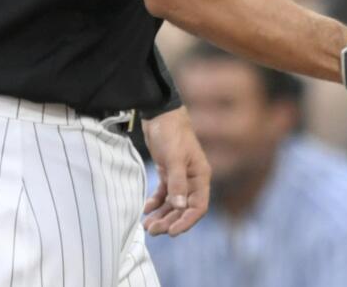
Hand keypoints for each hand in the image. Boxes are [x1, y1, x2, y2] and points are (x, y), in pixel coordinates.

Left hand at [141, 107, 209, 236]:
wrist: (159, 115)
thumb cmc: (171, 133)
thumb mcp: (174, 158)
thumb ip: (177, 183)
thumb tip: (179, 206)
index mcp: (200, 176)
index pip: (198, 207)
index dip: (186, 221)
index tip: (171, 232)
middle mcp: (192, 179)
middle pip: (184, 208)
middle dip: (170, 221)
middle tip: (152, 230)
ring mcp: (180, 177)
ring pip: (173, 204)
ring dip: (162, 215)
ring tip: (147, 225)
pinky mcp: (168, 172)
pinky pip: (164, 194)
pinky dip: (155, 202)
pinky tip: (146, 209)